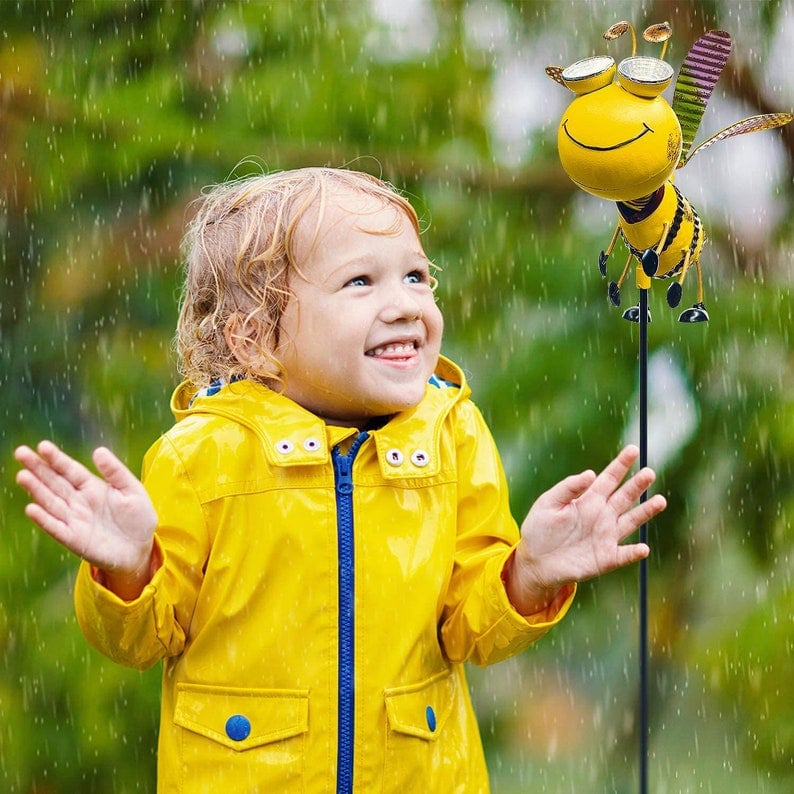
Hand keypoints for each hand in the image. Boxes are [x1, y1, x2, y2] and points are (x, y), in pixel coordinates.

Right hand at [14, 441, 157, 598]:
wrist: (139, 550)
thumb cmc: (138, 519)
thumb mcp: (133, 490)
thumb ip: (116, 472)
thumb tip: (98, 450)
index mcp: (93, 487)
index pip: (71, 470)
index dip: (57, 458)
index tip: (42, 446)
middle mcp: (79, 501)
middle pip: (55, 482)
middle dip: (38, 468)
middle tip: (21, 452)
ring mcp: (74, 520)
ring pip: (51, 502)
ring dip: (36, 490)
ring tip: (22, 475)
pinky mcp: (73, 539)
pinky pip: (56, 528)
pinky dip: (44, 519)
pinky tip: (32, 508)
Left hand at [505, 445, 665, 614]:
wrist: (535, 561)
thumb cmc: (540, 529)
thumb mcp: (548, 503)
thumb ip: (568, 488)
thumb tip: (591, 473)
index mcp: (588, 499)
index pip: (609, 478)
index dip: (621, 464)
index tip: (633, 449)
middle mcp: (602, 515)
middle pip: (625, 496)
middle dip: (637, 485)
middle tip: (649, 472)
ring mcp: (606, 536)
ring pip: (632, 521)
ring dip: (646, 512)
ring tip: (660, 500)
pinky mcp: (606, 558)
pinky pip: (624, 555)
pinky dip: (634, 552)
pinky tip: (642, 548)